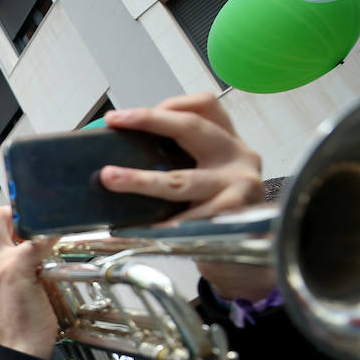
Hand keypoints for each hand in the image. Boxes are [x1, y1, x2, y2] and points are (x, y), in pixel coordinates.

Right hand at [0, 203, 56, 358]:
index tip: (5, 228)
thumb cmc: (9, 317)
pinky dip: (50, 235)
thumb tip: (7, 230)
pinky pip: (34, 237)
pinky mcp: (15, 269)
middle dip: (5, 214)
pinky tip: (54, 242)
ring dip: (20, 221)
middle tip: (21, 233)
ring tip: (30, 240)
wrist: (19, 347)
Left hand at [100, 94, 270, 299]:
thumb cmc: (216, 215)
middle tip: (115, 123)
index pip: (204, 106)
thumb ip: (176, 164)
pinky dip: (160, 225)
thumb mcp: (204, 180)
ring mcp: (240, 185)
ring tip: (111, 179)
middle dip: (150, 121)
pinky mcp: (235, 215)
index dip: (169, 104)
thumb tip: (117, 159)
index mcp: (228, 143)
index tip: (127, 114)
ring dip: (141, 179)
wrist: (248, 255)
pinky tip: (139, 229)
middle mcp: (238, 156)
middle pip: (192, 127)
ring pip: (182, 179)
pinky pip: (188, 218)